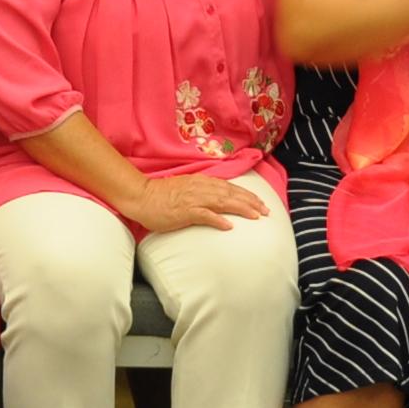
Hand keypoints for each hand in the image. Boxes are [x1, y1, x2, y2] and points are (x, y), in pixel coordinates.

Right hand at [122, 172, 275, 238]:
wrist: (142, 197)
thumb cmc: (162, 196)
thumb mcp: (187, 188)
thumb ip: (203, 192)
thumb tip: (219, 200)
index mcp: (202, 182)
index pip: (230, 187)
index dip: (247, 195)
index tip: (261, 203)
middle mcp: (201, 187)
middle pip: (231, 193)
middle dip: (251, 202)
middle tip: (267, 211)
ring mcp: (193, 199)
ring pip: (223, 202)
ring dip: (241, 208)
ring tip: (256, 215)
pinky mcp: (184, 211)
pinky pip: (204, 215)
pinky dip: (217, 219)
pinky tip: (229, 226)